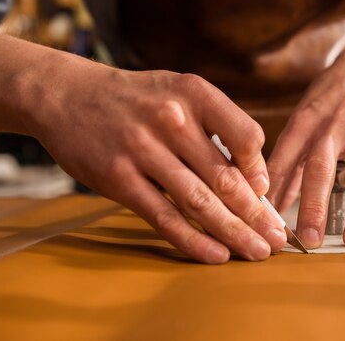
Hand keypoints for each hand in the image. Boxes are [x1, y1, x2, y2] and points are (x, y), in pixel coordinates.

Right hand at [27, 60, 285, 262]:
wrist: (67, 95)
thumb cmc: (137, 99)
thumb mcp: (179, 90)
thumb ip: (216, 124)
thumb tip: (253, 175)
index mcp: (195, 93)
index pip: (246, 136)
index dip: (261, 169)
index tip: (265, 193)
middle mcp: (172, 119)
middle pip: (226, 177)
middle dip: (257, 214)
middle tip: (277, 239)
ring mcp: (143, 149)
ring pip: (199, 202)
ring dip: (234, 232)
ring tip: (257, 252)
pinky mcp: (118, 178)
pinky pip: (164, 217)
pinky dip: (193, 240)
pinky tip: (216, 255)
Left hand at [267, 41, 344, 248]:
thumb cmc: (329, 100)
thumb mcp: (304, 119)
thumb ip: (290, 161)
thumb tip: (270, 201)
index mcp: (303, 122)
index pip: (283, 158)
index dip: (273, 188)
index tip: (266, 219)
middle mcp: (332, 126)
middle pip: (321, 168)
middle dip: (314, 205)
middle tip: (309, 240)